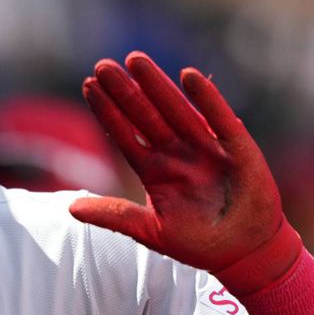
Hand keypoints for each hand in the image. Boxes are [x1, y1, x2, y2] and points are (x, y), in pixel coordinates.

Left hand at [69, 52, 296, 293]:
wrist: (244, 254)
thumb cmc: (197, 243)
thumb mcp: (150, 231)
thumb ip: (114, 215)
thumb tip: (69, 209)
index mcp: (155, 170)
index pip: (125, 135)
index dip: (107, 111)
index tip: (87, 85)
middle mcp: (177, 153)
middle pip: (145, 116)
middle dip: (125, 91)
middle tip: (102, 65)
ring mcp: (206, 149)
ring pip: (176, 111)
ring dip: (157, 85)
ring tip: (135, 60)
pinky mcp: (237, 150)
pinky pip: (220, 120)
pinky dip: (207, 99)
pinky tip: (189, 76)